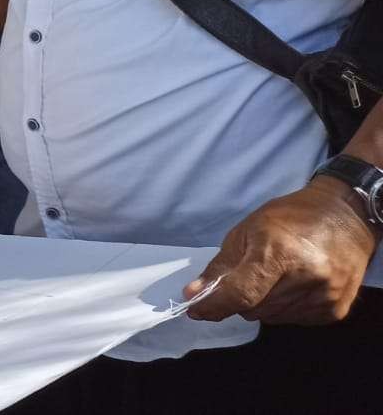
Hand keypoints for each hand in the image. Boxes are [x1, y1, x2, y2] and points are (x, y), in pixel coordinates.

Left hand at [185, 178, 377, 325]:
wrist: (344, 217)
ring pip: (271, 317)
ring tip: (272, 276)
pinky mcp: (336, 310)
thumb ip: (221, 266)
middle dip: (238, 299)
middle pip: (254, 308)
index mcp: (280, 252)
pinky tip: (291, 285)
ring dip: (261, 304)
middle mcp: (307, 277)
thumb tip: (194, 294)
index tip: (194, 309)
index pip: (241, 293)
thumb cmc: (290, 218)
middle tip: (242, 278)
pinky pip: (293, 320)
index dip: (214, 305)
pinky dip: (282, 308)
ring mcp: (325, 296)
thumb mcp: (247, 231)